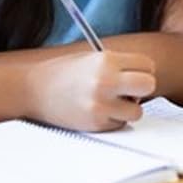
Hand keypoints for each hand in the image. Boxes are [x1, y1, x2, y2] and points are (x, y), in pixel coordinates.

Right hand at [25, 50, 156, 130]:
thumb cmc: (66, 72)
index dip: (143, 69)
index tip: (134, 72)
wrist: (34, 90)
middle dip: (143, 87)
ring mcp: (100, 105)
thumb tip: (147, 76)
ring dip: (129, 108)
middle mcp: (106, 81)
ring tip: (112, 102)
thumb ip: (120, 65)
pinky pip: (119, 124)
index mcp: (107, 60)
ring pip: (137, 111)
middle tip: (130, 89)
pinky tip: (98, 111)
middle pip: (148, 84)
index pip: (147, 64)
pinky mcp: (95, 124)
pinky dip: (114, 120)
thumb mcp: (94, 58)